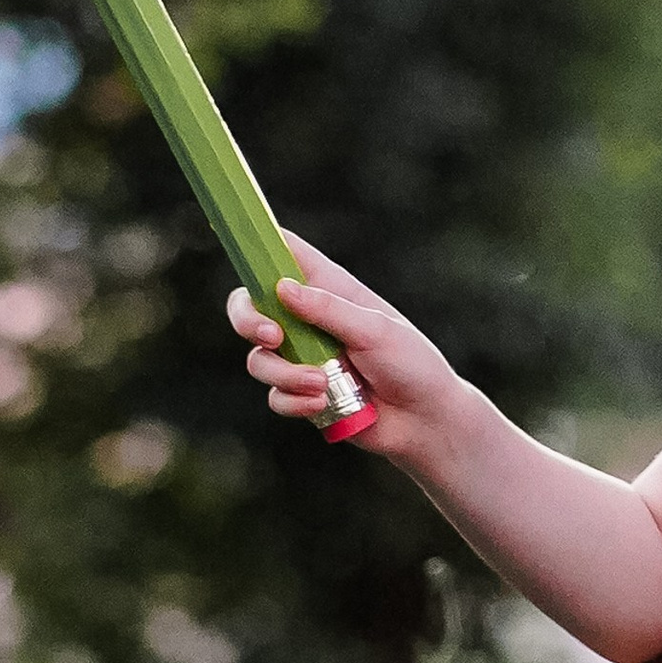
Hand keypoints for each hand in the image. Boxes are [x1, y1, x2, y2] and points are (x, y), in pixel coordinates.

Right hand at [229, 235, 459, 459]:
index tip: (235, 240)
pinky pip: (277, 395)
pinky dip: (294, 402)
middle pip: (251, 306)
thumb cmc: (412, 366)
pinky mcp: (304, 393)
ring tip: (322, 385)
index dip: (257, 243)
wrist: (426, 422)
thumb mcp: (376, 331)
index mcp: (331, 289)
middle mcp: (310, 319)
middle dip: (248, 321)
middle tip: (271, 337)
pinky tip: (323, 405)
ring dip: (284, 374)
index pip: (284, 252)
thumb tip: (282, 288)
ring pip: (260, 359)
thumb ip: (330, 310)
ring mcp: (303, 358)